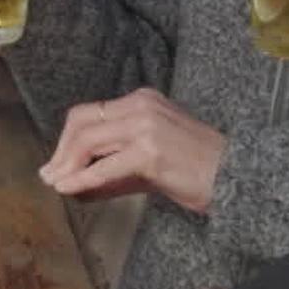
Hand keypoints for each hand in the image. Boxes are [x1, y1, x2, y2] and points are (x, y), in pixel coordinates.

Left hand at [39, 87, 227, 213]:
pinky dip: (81, 178)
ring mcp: (145, 126)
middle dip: (61, 150)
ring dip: (66, 165)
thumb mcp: (149, 160)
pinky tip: (69, 188)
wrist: (239, 177)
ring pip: (88, 141)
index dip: (67, 138)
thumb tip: (74, 182)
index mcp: (141, 100)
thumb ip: (113, 167)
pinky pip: (104, 167)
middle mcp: (140, 106)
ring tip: (56, 184)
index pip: (91, 113)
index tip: (57, 161)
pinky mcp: (150, 152)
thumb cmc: (197, 170)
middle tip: (49, 174)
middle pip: (82, 122)